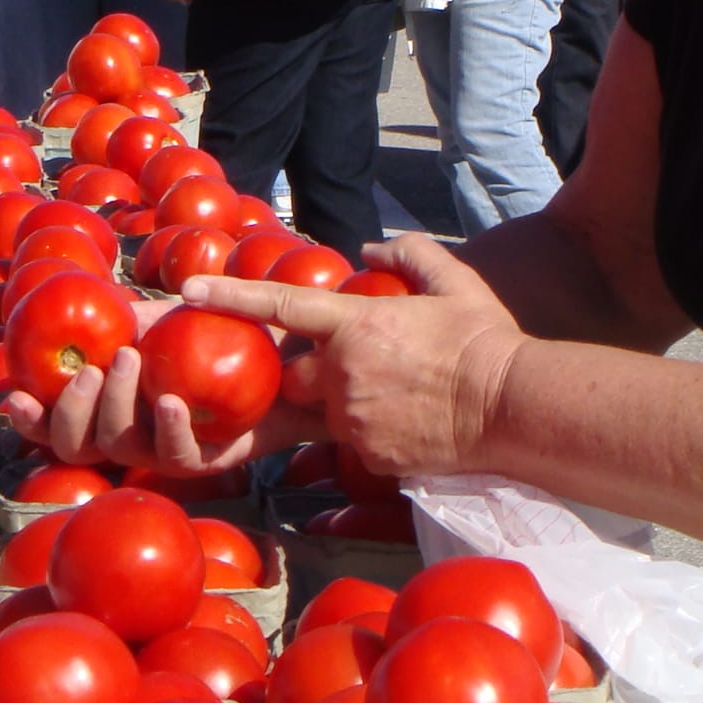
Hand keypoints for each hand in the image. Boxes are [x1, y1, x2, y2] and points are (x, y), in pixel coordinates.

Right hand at [0, 297, 323, 471]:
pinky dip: (169, 428)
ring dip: (115, 405)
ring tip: (128, 360)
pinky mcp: (204, 459)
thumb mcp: (169, 316)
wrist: (283, 357)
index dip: (31, 418)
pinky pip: (177, 457)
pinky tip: (172, 400)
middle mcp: (130, 430)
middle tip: (90, 367)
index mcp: (110, 402)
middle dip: (71, 409)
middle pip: (75, 444)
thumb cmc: (221, 331)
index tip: (14, 396)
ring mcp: (163, 448)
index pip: (57, 421)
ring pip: (119, 448)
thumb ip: (133, 319)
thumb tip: (95, 315)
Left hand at [180, 235, 523, 478]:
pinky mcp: (368, 454)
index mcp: (356, 325)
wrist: (514, 406)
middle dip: (305, 370)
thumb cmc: (485, 340)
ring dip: (341, 401)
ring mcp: (352, 419)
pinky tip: (409, 420)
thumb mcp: (454, 282)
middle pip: (292, 374)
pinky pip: (349, 441)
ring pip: (321, 411)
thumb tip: (371, 248)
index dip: (230, 295)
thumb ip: (409, 255)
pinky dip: (369, 430)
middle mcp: (342, 373)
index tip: (188, 289)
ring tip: (396, 392)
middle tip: (356, 362)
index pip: (280, 307)